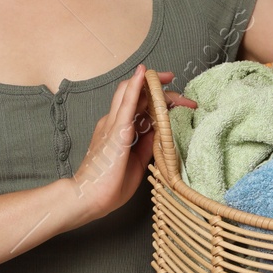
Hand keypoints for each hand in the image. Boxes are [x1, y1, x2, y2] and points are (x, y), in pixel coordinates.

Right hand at [66, 65, 190, 223]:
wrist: (89, 198)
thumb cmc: (109, 185)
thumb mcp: (137, 161)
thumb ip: (147, 144)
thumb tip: (161, 132)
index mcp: (119, 130)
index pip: (141, 107)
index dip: (160, 100)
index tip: (180, 102)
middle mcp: (114, 122)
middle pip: (139, 96)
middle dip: (162, 91)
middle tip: (184, 97)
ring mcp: (113, 124)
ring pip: (132, 93)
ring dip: (152, 84)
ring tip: (168, 77)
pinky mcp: (115, 131)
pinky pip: (126, 104)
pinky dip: (135, 88)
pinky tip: (143, 75)